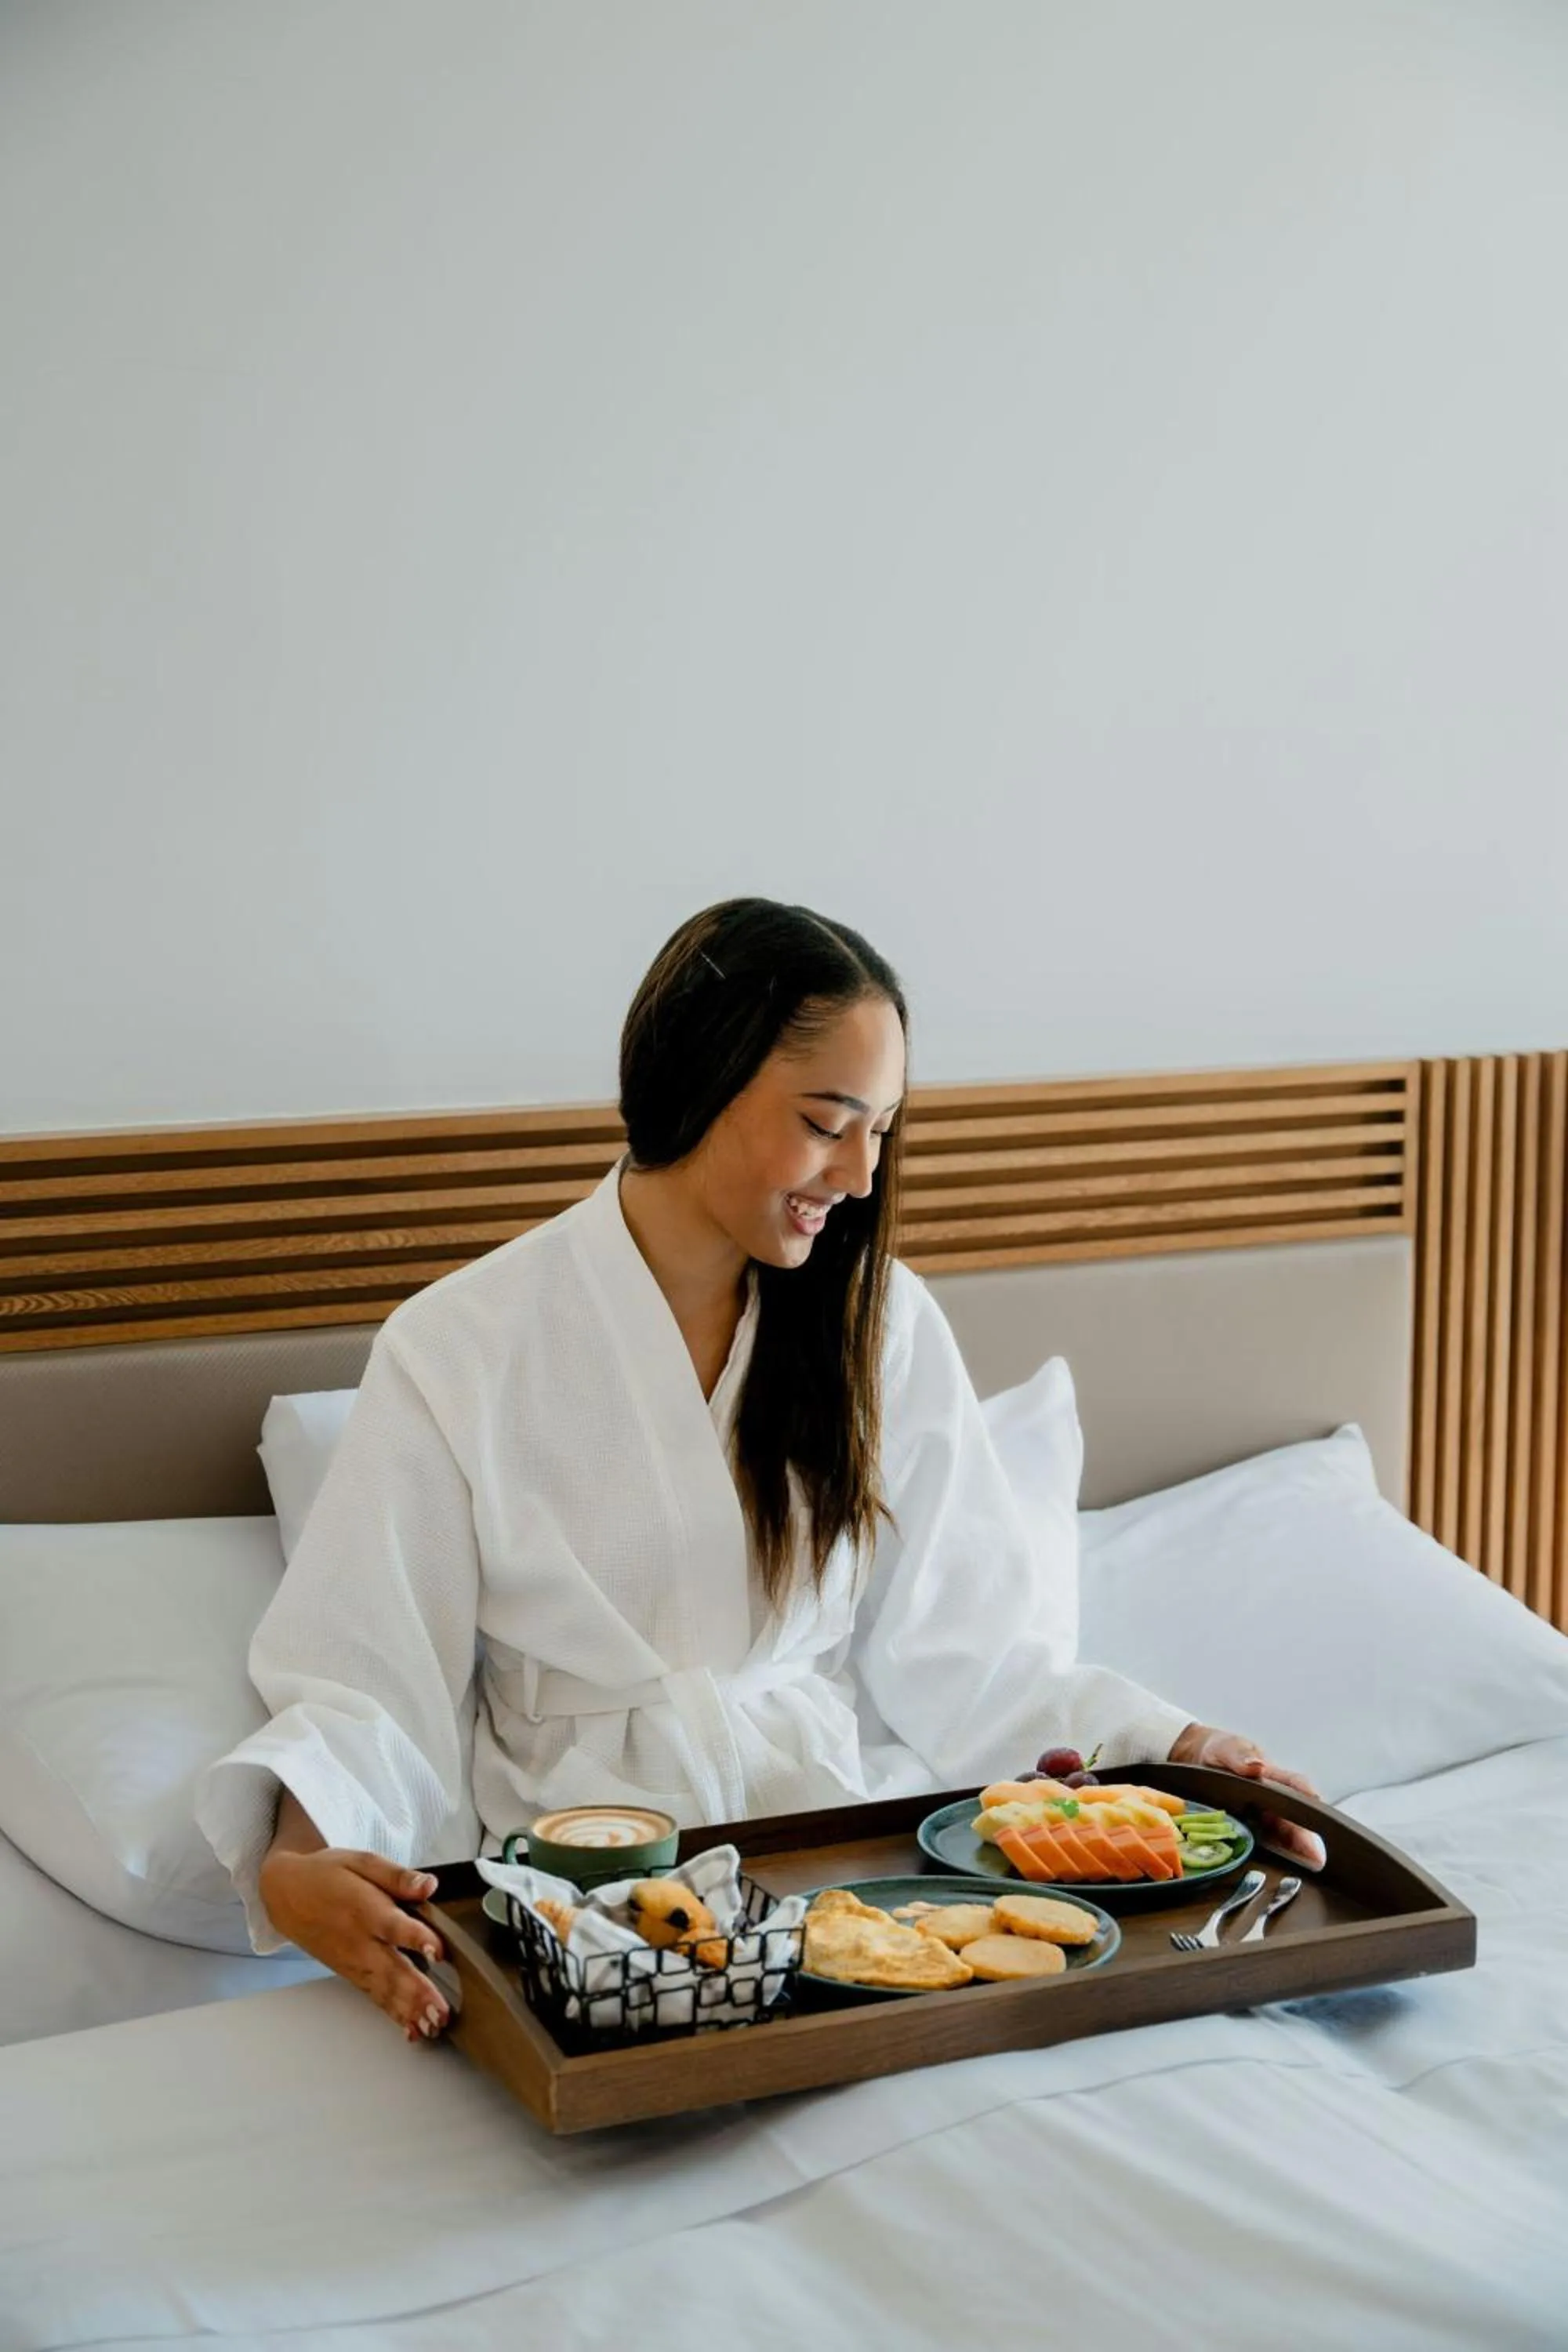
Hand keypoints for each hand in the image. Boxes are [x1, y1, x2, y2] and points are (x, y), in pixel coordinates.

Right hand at [258, 1846, 450, 2041]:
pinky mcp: (350, 1974)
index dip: (416, 1938)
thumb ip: (397, 1876)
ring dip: (409, 2010)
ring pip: (383, 1989)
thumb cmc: (328, 1875)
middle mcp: (359, 1941)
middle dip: (417, 1992)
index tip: (438, 1951)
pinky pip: (374, 1996)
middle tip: (441, 2011)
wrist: (286, 1894)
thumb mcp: (361, 1861)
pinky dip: (392, 2014)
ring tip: (433, 2026)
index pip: (392, 1925)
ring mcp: (354, 1962)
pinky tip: (411, 2029)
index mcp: (364, 1908)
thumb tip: (429, 1885)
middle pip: (390, 1968)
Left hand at [1168, 1723, 1326, 1870]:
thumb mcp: (1226, 1748)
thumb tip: (1255, 1765)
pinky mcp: (1249, 1835)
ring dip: (1293, 1855)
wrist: (1198, 1761)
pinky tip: (1272, 1873)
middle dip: (1305, 1840)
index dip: (1306, 1794)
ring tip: (1303, 1872)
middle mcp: (1272, 1802)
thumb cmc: (1221, 1752)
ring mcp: (1262, 1821)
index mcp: (1273, 1778)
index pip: (1295, 1785)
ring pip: (1283, 1840)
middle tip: (1315, 1859)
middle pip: (1294, 1821)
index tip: (1314, 1803)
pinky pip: (1263, 1850)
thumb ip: (1239, 1755)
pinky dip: (1270, 1861)